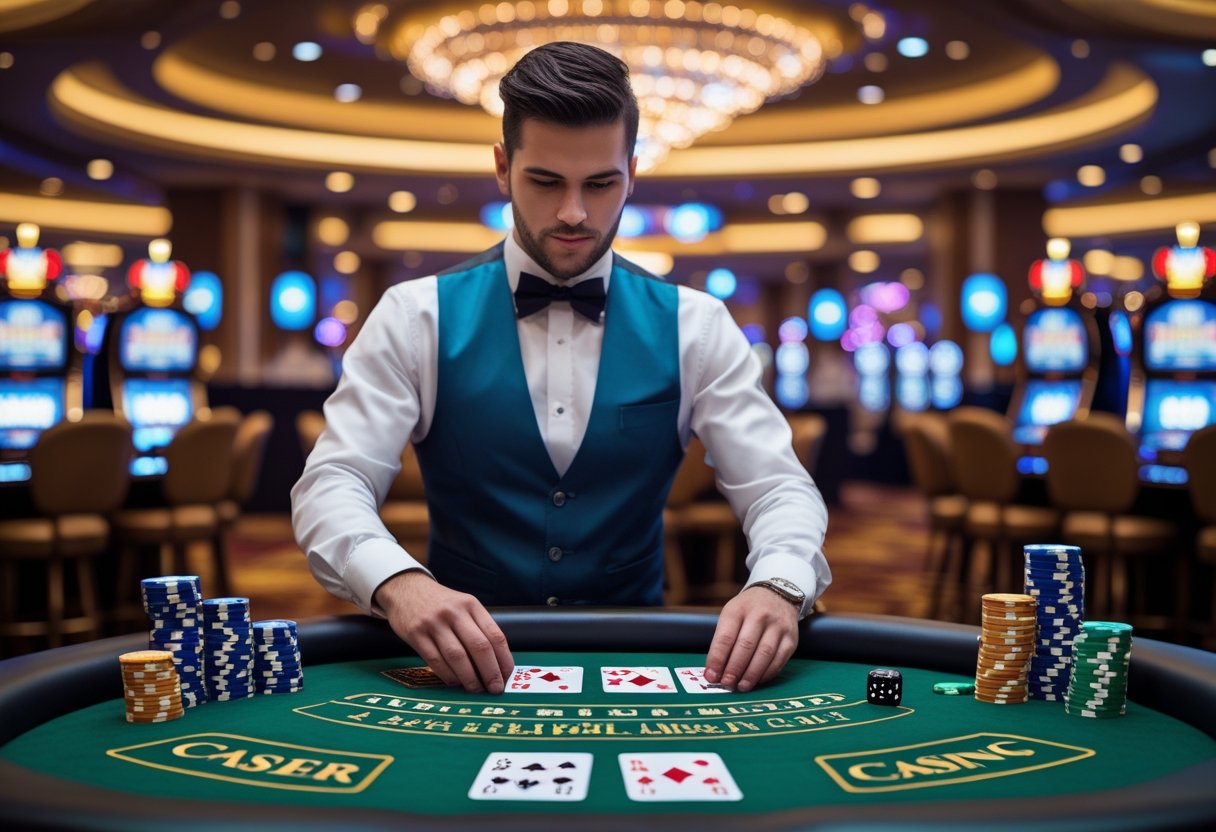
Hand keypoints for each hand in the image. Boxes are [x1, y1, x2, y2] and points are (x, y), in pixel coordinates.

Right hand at [374, 571, 513, 693]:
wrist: (405, 588)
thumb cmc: (440, 603)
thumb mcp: (463, 605)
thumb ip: (478, 627)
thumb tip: (496, 662)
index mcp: (471, 605)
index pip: (495, 635)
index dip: (504, 659)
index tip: (507, 675)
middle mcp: (454, 612)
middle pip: (479, 647)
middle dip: (490, 672)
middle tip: (495, 689)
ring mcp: (434, 622)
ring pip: (457, 656)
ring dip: (469, 678)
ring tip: (475, 689)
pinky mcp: (415, 633)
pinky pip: (435, 660)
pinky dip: (448, 675)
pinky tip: (454, 682)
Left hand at [702, 586, 799, 691]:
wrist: (777, 595)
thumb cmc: (748, 610)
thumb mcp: (731, 614)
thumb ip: (723, 640)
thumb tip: (715, 670)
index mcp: (739, 609)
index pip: (725, 637)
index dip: (717, 659)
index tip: (711, 675)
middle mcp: (760, 615)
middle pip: (746, 646)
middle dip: (734, 668)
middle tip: (727, 683)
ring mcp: (778, 626)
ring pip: (764, 654)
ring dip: (751, 674)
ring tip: (741, 687)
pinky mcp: (791, 638)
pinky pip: (779, 659)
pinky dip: (767, 673)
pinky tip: (758, 680)